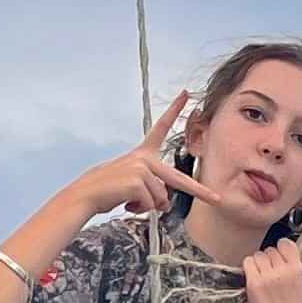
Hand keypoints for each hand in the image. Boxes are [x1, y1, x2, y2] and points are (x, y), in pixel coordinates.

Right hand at [65, 91, 204, 223]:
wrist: (86, 195)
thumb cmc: (110, 190)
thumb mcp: (135, 185)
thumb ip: (153, 189)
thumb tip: (165, 204)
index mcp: (143, 154)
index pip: (161, 127)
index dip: (175, 110)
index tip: (186, 94)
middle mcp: (144, 158)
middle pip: (178, 180)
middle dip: (200, 192)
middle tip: (216, 199)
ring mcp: (141, 168)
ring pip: (161, 198)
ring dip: (148, 206)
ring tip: (130, 201)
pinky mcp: (137, 181)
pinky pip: (150, 203)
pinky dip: (140, 209)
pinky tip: (126, 203)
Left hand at [240, 237, 301, 302]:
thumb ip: (295, 270)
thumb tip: (287, 256)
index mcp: (298, 270)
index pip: (287, 244)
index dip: (281, 248)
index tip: (278, 255)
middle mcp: (283, 271)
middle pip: (271, 250)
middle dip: (269, 259)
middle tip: (269, 272)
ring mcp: (268, 276)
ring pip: (259, 255)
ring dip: (258, 263)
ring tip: (261, 276)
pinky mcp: (254, 283)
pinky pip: (248, 262)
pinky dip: (249, 267)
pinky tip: (253, 277)